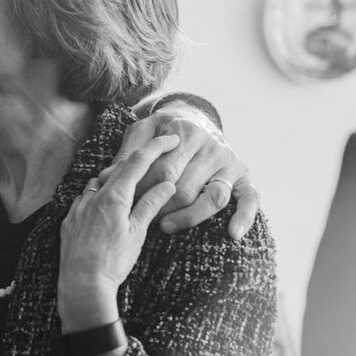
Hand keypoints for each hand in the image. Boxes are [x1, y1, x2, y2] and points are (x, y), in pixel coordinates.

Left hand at [58, 135, 178, 327]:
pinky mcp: (69, 220)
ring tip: (130, 188)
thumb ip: (150, 205)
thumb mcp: (138, 232)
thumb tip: (167, 184)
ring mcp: (78, 207)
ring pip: (99, 183)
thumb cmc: (113, 262)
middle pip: (118, 169)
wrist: (82, 286)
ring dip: (115, 180)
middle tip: (154, 162)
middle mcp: (93, 196)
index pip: (137, 162)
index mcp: (113, 196)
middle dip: (137, 162)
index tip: (170, 137)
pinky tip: (106, 209)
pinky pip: (85, 199)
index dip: (156, 147)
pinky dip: (98, 197)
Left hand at [104, 111, 257, 240]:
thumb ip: (126, 154)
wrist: (196, 120)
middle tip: (142, 221)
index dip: (144, 192)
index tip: (127, 205)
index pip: (163, 171)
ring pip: (213, 197)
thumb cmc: (162, 132)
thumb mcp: (142, 133)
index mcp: (185, 132)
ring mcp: (230, 162)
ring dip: (189, 217)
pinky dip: (244, 218)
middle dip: (161, 208)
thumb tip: (105, 176)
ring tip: (166, 226)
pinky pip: (250, 200)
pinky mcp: (244, 178)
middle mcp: (211, 146)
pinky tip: (232, 235)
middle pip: (185, 188)